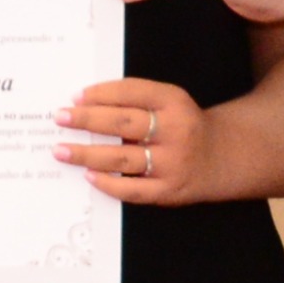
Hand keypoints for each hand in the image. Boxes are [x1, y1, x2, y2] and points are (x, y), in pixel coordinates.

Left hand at [55, 76, 213, 205]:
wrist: (223, 156)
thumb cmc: (183, 126)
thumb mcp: (169, 103)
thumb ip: (136, 101)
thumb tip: (85, 105)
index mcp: (174, 102)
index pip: (132, 92)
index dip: (101, 93)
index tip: (76, 97)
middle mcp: (175, 130)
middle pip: (123, 123)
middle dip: (87, 120)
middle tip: (60, 118)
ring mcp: (173, 162)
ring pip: (122, 158)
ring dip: (87, 154)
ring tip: (61, 150)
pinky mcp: (169, 190)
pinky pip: (133, 190)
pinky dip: (108, 183)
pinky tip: (89, 176)